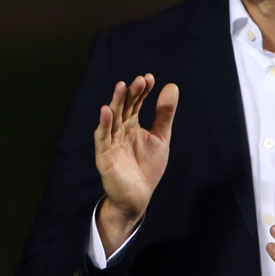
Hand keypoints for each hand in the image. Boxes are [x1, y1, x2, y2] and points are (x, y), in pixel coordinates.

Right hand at [94, 74, 179, 253]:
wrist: (138, 197)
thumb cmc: (147, 167)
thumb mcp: (161, 138)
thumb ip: (164, 114)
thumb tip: (172, 86)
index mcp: (131, 124)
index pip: (136, 103)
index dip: (142, 91)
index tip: (150, 78)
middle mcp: (119, 130)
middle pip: (124, 107)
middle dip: (130, 93)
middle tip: (139, 80)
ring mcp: (111, 142)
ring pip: (112, 119)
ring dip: (116, 102)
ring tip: (122, 86)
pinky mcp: (104, 156)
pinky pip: (102, 138)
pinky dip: (103, 125)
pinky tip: (106, 111)